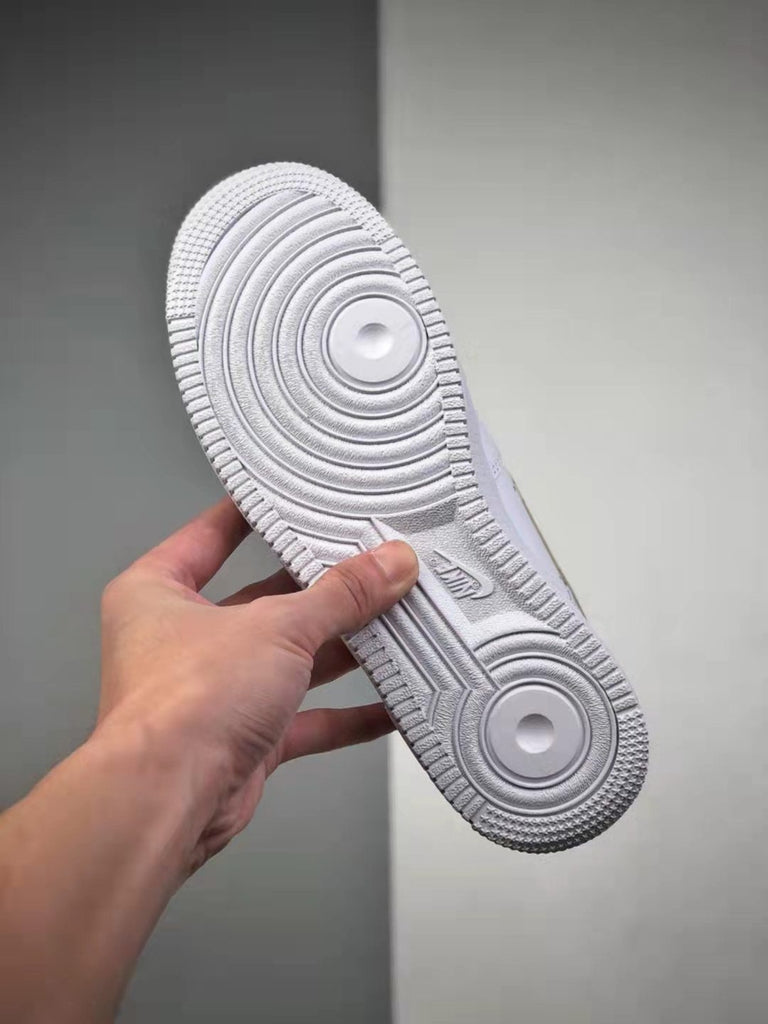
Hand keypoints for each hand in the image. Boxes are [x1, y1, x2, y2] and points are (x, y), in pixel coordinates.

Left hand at [97, 497, 418, 873]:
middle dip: (321, 591)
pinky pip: (305, 720)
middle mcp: (183, 640)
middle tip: (373, 565)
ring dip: (342, 650)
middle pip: (264, 600)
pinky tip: (389, 704)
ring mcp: (214, 692)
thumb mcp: (276, 626)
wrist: (169, 800)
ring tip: (395, 623)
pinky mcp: (244, 739)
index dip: (254, 514)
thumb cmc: (183, 702)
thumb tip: (390, 565)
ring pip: (290, 660)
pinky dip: (347, 715)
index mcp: (159, 592)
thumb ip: (340, 596)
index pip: (211, 535)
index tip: (295, 496)